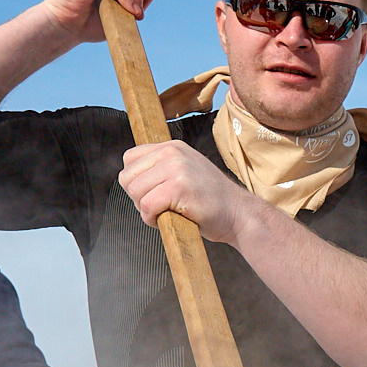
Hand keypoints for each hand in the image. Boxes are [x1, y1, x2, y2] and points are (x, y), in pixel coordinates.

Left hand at [119, 141, 256, 240]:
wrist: (239, 213)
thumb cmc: (212, 201)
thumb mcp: (185, 172)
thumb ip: (161, 170)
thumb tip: (130, 180)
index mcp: (172, 147)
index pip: (130, 159)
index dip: (136, 182)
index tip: (153, 193)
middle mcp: (172, 153)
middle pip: (128, 178)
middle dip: (138, 197)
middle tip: (160, 207)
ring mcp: (176, 168)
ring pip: (136, 192)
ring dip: (145, 210)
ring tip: (166, 212)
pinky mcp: (178, 187)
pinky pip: (147, 206)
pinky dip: (152, 219)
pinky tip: (168, 219)